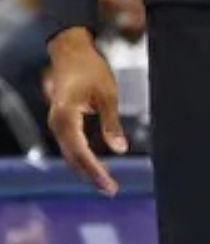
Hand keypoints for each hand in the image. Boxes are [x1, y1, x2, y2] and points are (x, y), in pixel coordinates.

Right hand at [46, 29, 123, 195]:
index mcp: (65, 117)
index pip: (80, 152)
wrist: (71, 52)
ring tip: (106, 184)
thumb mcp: (108, 94)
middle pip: (73, 157)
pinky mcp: (61, 122)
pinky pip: (71, 145)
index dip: (95, 171)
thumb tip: (120, 149)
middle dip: (91, 175)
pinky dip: (82, 158)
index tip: (109, 184)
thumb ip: (112, 123)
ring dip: (86, 169)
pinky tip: (95, 167)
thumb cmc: (91, 69)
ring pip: (70, 153)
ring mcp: (56, 123)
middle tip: (111, 190)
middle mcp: (56, 124)